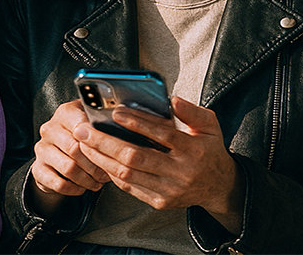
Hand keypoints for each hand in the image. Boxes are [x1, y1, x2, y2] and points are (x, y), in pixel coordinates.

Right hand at [29, 100, 109, 207]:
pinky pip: (59, 183)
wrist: (59, 156)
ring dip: (88, 179)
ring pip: (69, 168)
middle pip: (75, 149)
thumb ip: (106, 123)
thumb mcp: (94, 124)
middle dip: (96, 165)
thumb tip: (124, 129)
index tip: (112, 153)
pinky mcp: (38, 168)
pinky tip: (83, 187)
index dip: (98, 143)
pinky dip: (75, 188)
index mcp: (65, 113)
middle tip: (108, 174)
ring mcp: (42, 149)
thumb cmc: (85, 138)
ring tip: (98, 182)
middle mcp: (50, 128)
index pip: (82, 127)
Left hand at [73, 96, 242, 231]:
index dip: (137, 123)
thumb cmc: (209, 150)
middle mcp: (181, 173)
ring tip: (83, 143)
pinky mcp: (160, 202)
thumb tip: (172, 100)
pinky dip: (111, 173)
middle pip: (136, 158)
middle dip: (105, 143)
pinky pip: (129, 187)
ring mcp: (169, 190)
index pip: (162, 135)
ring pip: (127, 174)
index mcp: (194, 150)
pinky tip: (98, 159)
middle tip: (83, 130)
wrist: (219, 187)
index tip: (115, 112)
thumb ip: (192, 112)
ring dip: (101, 158)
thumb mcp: (210, 127)